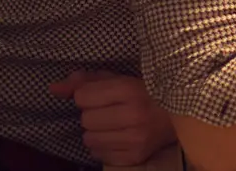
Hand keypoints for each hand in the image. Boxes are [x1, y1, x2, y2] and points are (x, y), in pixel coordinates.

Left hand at [49, 70, 175, 165]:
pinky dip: (104, 147)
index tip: (104, 95)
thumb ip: (85, 81)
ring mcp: (136, 139)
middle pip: (85, 119)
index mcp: (130, 89)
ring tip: (113, 125)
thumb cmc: (147, 92)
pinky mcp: (136, 156)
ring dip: (96, 132)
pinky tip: (118, 137)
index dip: (89, 95)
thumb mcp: (120, 79)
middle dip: (93, 114)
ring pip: (89, 139)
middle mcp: (133, 115)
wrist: (182, 115)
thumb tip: (53, 88)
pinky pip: (99, 155)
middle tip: (111, 111)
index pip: (83, 97)